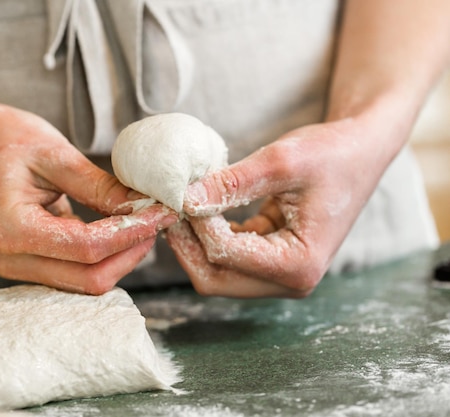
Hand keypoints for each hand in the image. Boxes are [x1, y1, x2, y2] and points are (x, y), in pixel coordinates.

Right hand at [0, 102, 177, 293]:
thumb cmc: (3, 139)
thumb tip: (144, 206)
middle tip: (158, 217)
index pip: (87, 247)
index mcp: (12, 228)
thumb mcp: (54, 152)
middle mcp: (11, 259)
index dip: (131, 232)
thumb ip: (99, 185)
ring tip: (144, 221)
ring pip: (87, 283)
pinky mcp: (31, 265)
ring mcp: (19, 267)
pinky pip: (78, 274)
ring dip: (122, 257)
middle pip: (90, 278)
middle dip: (132, 251)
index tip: (162, 211)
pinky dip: (107, 257)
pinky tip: (123, 230)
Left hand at [166, 119, 392, 297]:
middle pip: (215, 279)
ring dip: (193, 244)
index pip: (226, 255)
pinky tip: (197, 211)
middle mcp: (290, 282)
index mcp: (300, 265)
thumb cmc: (331, 154)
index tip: (179, 193)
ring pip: (216, 274)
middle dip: (186, 245)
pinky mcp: (270, 263)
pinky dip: (208, 239)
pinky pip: (227, 261)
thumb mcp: (282, 161)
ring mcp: (280, 276)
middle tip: (167, 207)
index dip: (196, 225)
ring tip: (178, 207)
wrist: (358, 154)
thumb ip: (232, 182)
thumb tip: (185, 198)